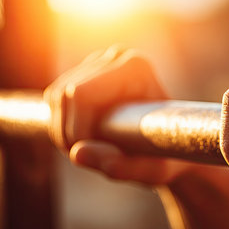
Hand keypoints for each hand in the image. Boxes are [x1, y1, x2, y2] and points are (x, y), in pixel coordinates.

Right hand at [44, 46, 215, 185]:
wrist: (173, 145)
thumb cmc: (169, 158)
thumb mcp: (153, 171)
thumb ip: (120, 166)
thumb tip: (77, 153)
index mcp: (136, 68)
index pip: (80, 93)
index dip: (76, 130)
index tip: (95, 155)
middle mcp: (117, 56)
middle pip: (63, 94)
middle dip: (68, 133)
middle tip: (91, 158)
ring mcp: (101, 62)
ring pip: (55, 97)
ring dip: (63, 131)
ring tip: (92, 150)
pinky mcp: (88, 72)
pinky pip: (54, 98)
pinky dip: (61, 124)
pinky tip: (86, 138)